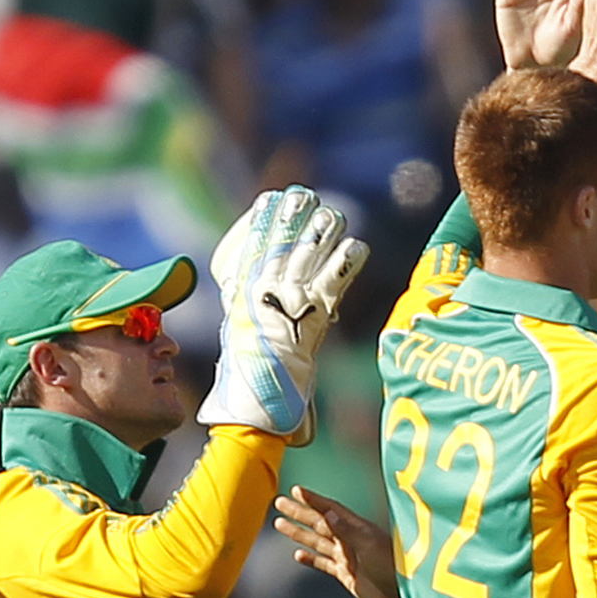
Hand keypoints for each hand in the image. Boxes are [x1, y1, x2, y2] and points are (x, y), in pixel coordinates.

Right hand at [197, 186, 368, 439]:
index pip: (252, 242)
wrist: (258, 399)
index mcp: (243, 290)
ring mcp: (290, 300)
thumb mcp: (239, 326)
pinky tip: (356, 247)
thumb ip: (248, 299)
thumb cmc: (249, 369)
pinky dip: (347, 263)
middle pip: (282, 240)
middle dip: (296, 217)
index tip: (272, 198)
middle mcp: (264, 289)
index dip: (265, 219)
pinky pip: (335, 281)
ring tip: (333, 215)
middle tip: (307, 198)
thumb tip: (257, 278)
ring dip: (323, 231)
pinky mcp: (315, 316)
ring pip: (309, 253)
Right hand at [273, 485, 402, 597]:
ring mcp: (348, 557)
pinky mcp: (347, 575)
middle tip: (279, 503)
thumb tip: (328, 514)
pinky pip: (324, 563)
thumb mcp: (371, 546)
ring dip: (299, 532)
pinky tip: (297, 555)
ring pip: (317, 541)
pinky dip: (310, 558)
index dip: (313, 500)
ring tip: (280, 524)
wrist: (407, 595)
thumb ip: (348, 531)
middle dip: (299, 513)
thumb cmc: (395, 567)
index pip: (330, 509)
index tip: (296, 490)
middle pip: (319, 522)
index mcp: (357, 529)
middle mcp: (351, 540)